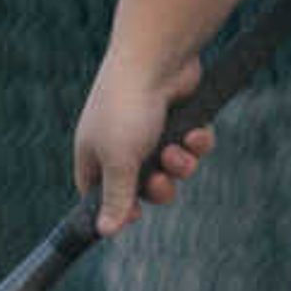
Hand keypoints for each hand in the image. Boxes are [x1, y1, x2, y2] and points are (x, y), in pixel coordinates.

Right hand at [73, 51, 213, 237]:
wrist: (158, 58)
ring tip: (179, 152)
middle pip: (142, 186)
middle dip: (158, 188)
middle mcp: (120, 142)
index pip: (98, 194)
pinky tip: (195, 133)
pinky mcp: (177, 117)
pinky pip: (190, 145)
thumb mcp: (119, 162)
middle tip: (161, 180)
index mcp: (94, 153)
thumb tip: (104, 233)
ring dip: (180, 165)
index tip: (134, 216)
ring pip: (172, 167)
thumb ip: (116, 198)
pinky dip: (196, 143)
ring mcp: (150, 129)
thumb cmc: (127, 108)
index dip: (115, 209)